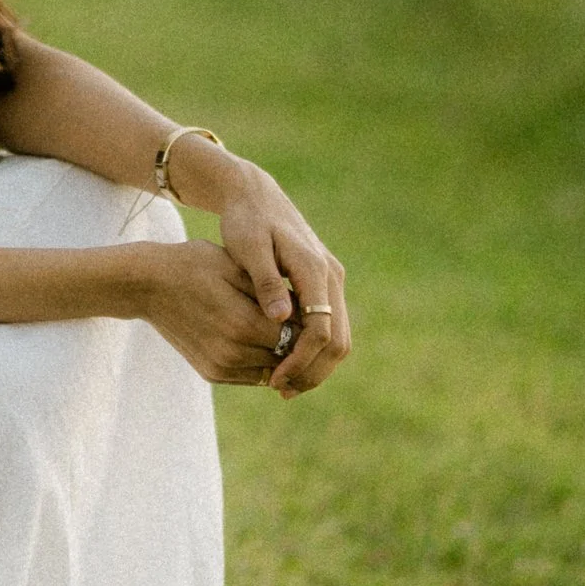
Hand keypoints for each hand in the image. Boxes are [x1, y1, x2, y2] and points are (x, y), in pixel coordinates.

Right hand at [135, 238, 302, 384]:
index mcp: (243, 324)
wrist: (147, 285)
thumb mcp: (235, 267)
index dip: (309, 319)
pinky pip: (252, 374)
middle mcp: (233, 353)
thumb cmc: (193, 265)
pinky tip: (261, 336)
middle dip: (300, 339)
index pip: (298, 334)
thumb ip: (271, 292)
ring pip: (273, 369)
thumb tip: (306, 309)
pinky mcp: (212, 373)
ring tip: (283, 324)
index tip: (311, 302)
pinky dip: (263, 360)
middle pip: (287, 355)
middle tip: (304, 315)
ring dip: (283, 352)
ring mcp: (221, 367)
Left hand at [166, 141, 351, 398]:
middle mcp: (331, 276)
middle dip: (313, 371)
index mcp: (314, 269)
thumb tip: (282, 320)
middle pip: (339, 341)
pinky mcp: (324, 283)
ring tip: (283, 384)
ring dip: (315, 366)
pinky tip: (287, 363)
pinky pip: (329, 326)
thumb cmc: (245, 221)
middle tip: (282, 390)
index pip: (321, 330)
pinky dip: (314, 350)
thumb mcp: (247, 248)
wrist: (255, 194)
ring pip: (339, 337)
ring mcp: (331, 280)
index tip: (275, 380)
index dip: (301, 361)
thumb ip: (265, 282)